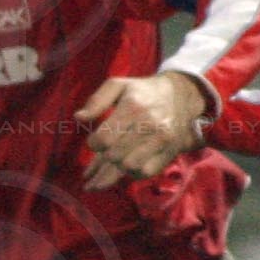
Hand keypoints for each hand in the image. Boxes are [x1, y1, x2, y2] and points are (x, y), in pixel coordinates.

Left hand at [77, 72, 209, 189]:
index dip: (94, 144)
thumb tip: (79, 118)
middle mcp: (149, 124)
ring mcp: (161, 140)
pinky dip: (133, 174)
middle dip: (103, 160)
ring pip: (129, 167)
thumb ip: (97, 100)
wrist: (180, 95)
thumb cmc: (142, 92)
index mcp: (133, 107)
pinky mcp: (170, 152)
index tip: (95, 142)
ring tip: (110, 167)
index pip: (104, 139)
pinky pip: (146, 172)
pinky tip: (125, 170)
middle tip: (102, 156)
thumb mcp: (118, 86)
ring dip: (116, 169)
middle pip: (115, 156)